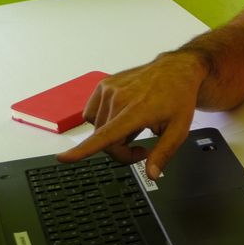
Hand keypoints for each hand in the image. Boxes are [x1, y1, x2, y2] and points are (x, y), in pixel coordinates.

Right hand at [55, 52, 206, 178]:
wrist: (176, 70)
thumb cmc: (179, 98)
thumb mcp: (179, 129)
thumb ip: (163, 153)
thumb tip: (151, 174)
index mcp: (137, 110)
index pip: (107, 134)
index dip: (83, 150)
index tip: (64, 158)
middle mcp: (119, 98)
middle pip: (104, 140)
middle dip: (121, 151)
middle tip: (142, 149)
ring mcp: (109, 89)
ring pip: (97, 129)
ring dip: (112, 135)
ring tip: (135, 126)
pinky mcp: (103, 84)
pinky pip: (91, 114)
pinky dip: (103, 120)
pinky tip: (122, 115)